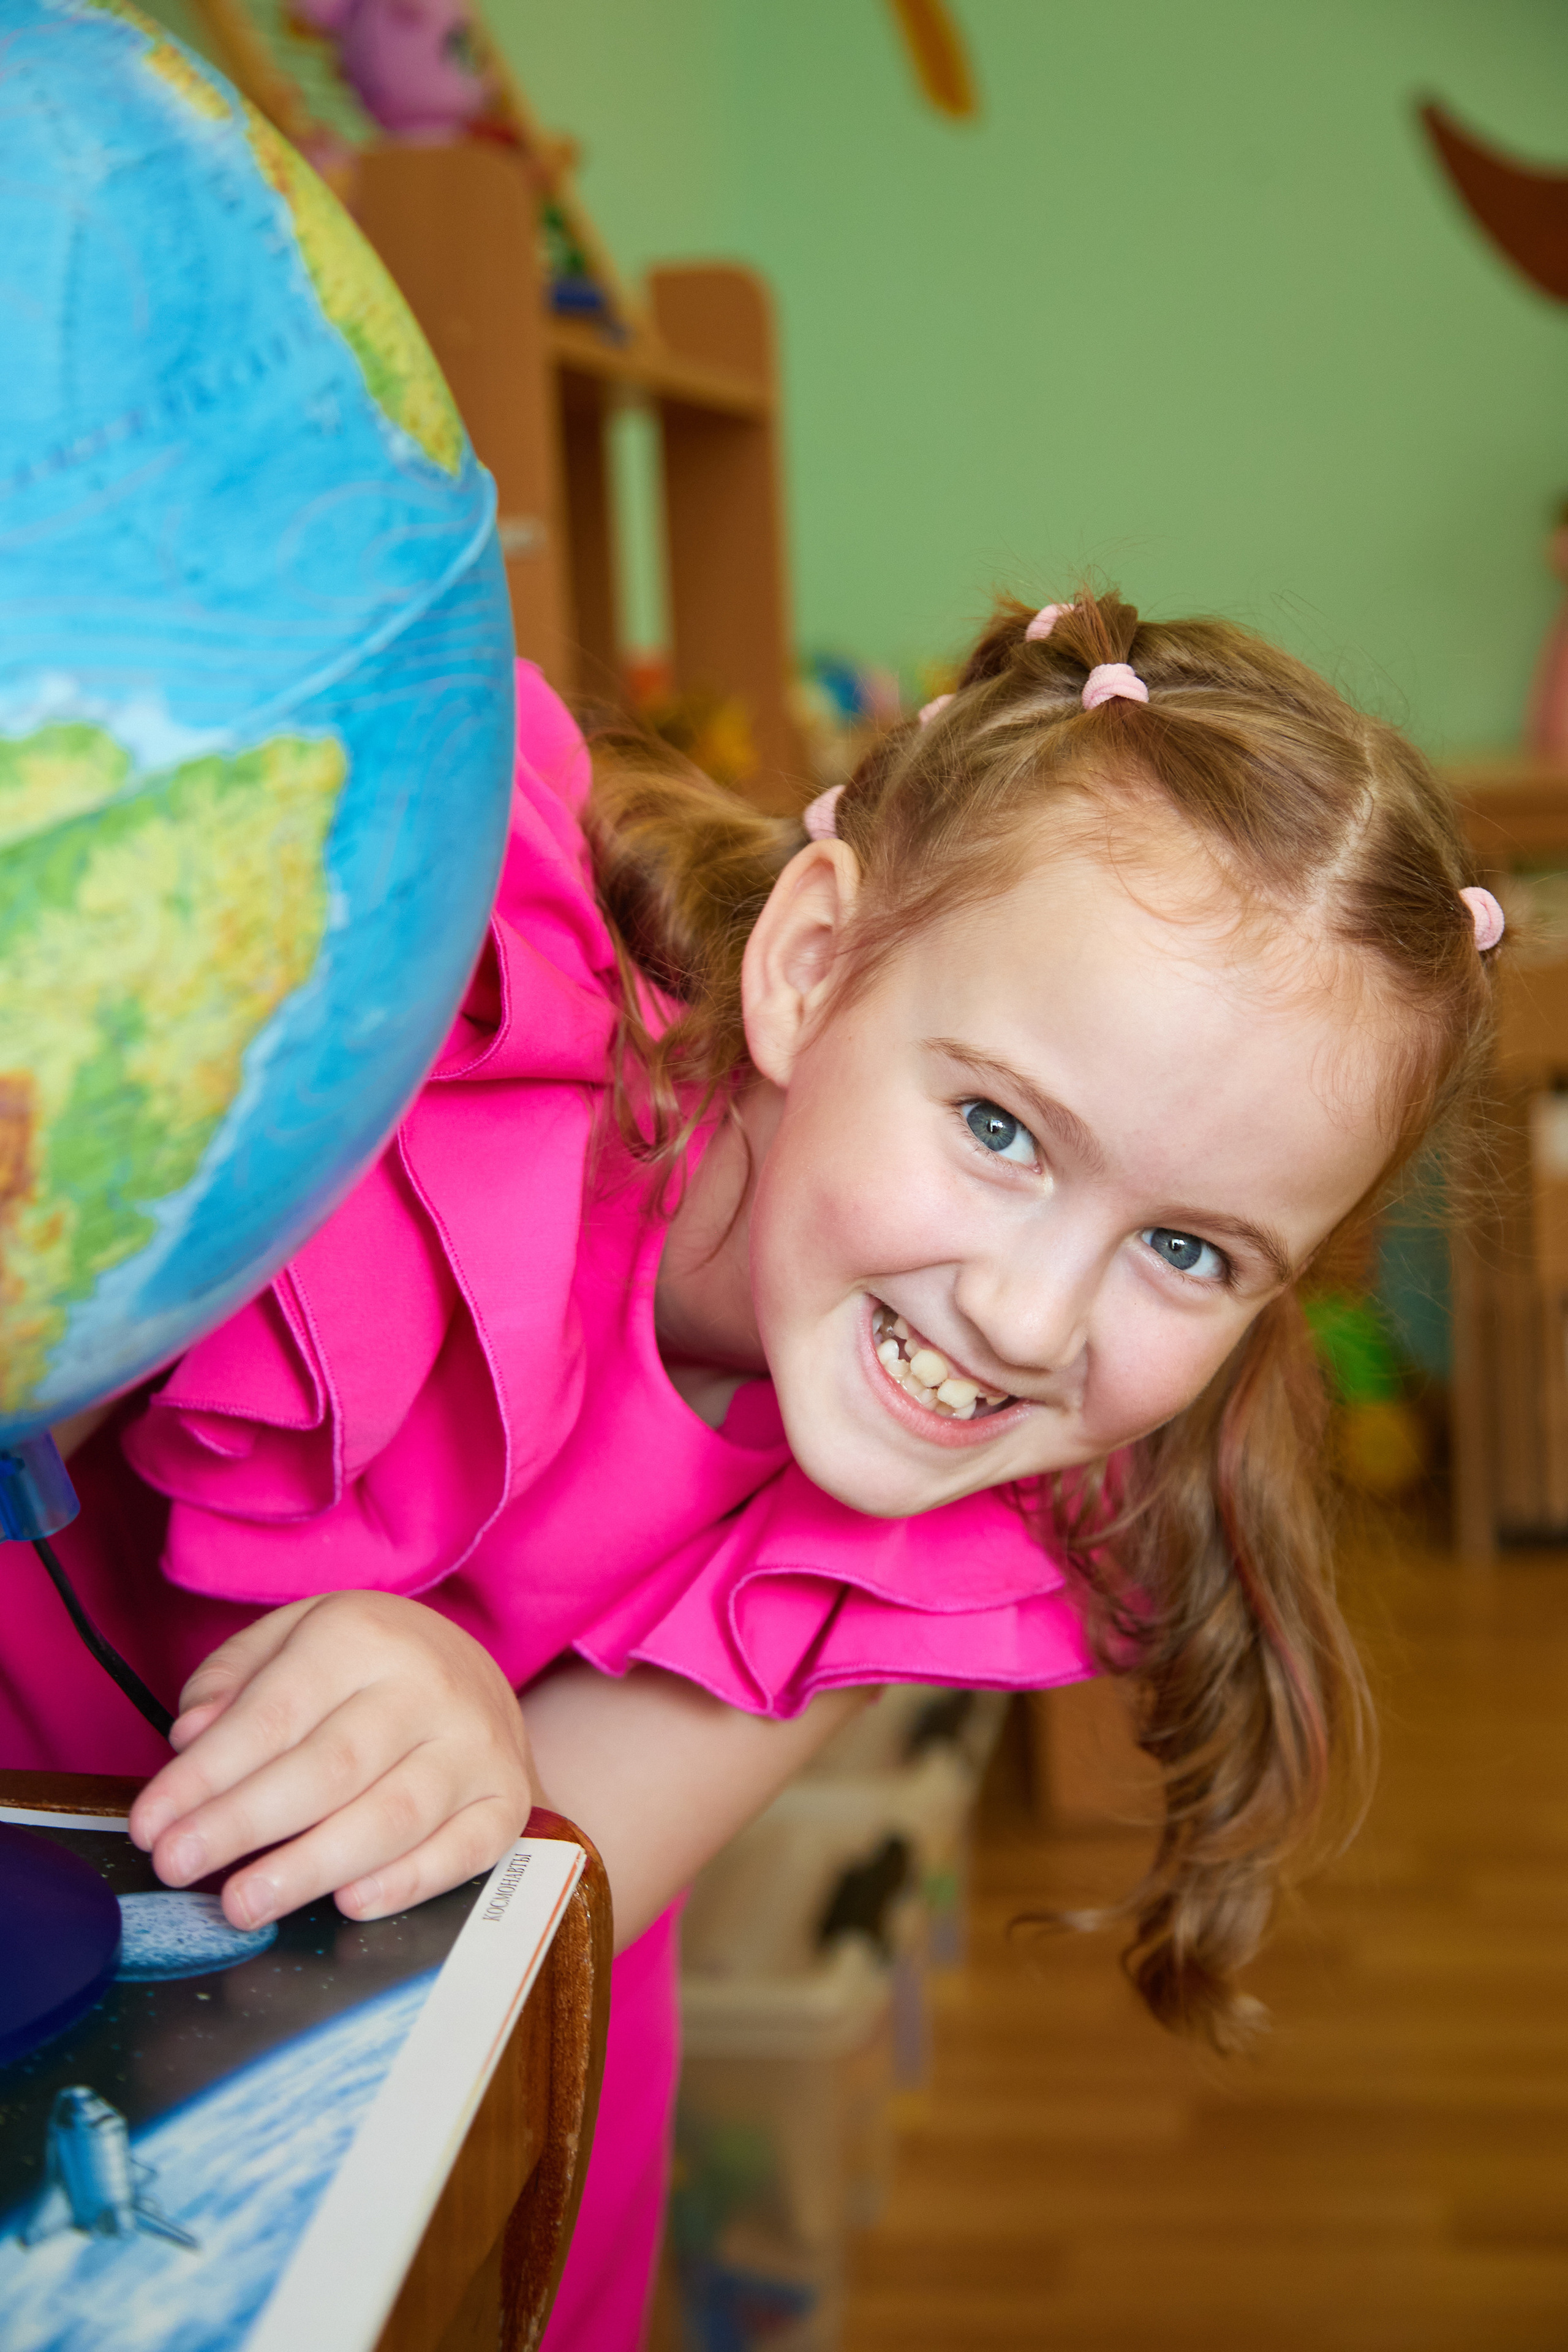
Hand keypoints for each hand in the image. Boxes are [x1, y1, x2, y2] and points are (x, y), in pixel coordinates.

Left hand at [127, 1593, 533, 1932]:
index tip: (152, 1824)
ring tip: (244, 1902)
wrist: (473, 1673)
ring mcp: (476, 1746)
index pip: (273, 1715)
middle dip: (243, 1825)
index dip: (205, 1777)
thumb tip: (192, 1736)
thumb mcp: (291, 1638)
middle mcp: (428, 1687)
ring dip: (310, 1867)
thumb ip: (232, 1679)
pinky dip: (406, 1883)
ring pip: (391, 1817)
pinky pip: (460, 1851)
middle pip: (327, 1769)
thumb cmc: (362, 1665)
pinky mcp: (505, 1800)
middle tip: (179, 1867)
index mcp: (364, 1636)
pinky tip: (349, 1901)